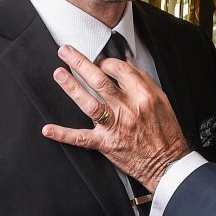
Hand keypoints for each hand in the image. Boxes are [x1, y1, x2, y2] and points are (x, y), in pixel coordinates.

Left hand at [41, 45, 189, 190]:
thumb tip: (125, 64)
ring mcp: (115, 127)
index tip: (98, 60)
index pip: (120, 69)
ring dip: (72, 88)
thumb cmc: (165, 131)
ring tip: (59, 74)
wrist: (167, 163)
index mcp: (143, 96)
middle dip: (80, 63)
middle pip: (100, 81)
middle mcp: (128, 109)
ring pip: (89, 104)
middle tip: (65, 52)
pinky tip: (48, 129)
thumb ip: (143, 81)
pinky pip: (82, 138)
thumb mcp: (161, 100)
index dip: (106, 61)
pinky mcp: (106, 144)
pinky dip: (64, 134)